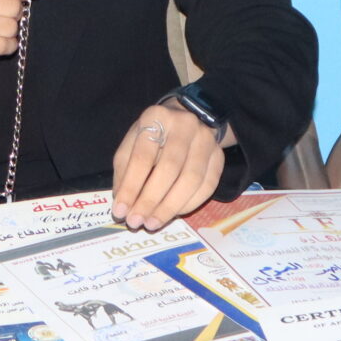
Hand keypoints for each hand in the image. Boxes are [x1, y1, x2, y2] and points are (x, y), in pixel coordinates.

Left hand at [110, 101, 229, 228]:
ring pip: (191, 180)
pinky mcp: (219, 156)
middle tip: (137, 222)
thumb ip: (125, 172)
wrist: (185, 119)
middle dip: (150, 200)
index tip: (120, 211)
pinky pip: (207, 186)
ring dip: (170, 207)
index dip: (131, 187)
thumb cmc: (153, 135)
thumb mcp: (132, 144)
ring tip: (152, 223)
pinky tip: (173, 214)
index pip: (142, 157)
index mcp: (156, 117)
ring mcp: (206, 140)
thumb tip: (123, 207)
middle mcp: (185, 125)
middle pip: (169, 169)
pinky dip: (189, 204)